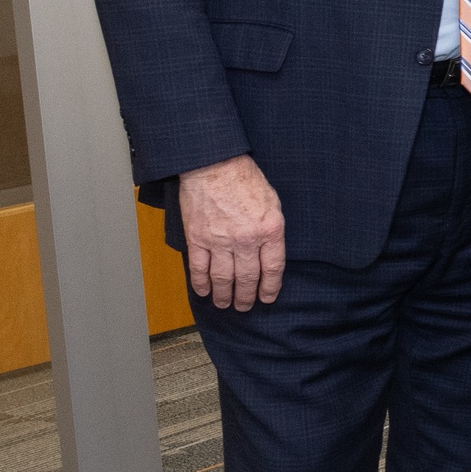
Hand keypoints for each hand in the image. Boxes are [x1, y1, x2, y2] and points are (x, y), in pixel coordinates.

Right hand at [175, 153, 285, 310]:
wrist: (213, 164)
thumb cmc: (245, 179)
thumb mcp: (273, 202)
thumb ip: (272, 230)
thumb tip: (270, 253)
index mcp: (269, 229)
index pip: (273, 269)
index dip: (270, 288)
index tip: (267, 298)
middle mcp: (246, 239)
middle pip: (247, 278)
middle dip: (246, 297)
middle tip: (244, 307)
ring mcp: (220, 240)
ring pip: (223, 278)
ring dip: (224, 295)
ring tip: (225, 304)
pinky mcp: (198, 238)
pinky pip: (199, 268)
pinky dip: (200, 284)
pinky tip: (204, 292)